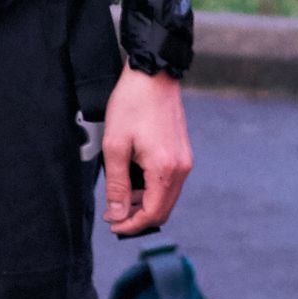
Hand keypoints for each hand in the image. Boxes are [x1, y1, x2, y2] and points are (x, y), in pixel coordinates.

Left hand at [102, 63, 192, 237]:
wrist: (153, 73)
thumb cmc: (132, 104)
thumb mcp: (115, 145)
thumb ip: (117, 184)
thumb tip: (118, 214)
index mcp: (165, 170)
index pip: (152, 214)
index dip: (131, 225)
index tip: (112, 224)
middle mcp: (181, 168)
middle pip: (162, 209)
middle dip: (138, 217)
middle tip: (114, 213)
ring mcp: (184, 159)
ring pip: (166, 196)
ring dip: (144, 202)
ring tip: (120, 195)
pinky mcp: (182, 151)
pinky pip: (169, 181)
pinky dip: (152, 188)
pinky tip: (133, 179)